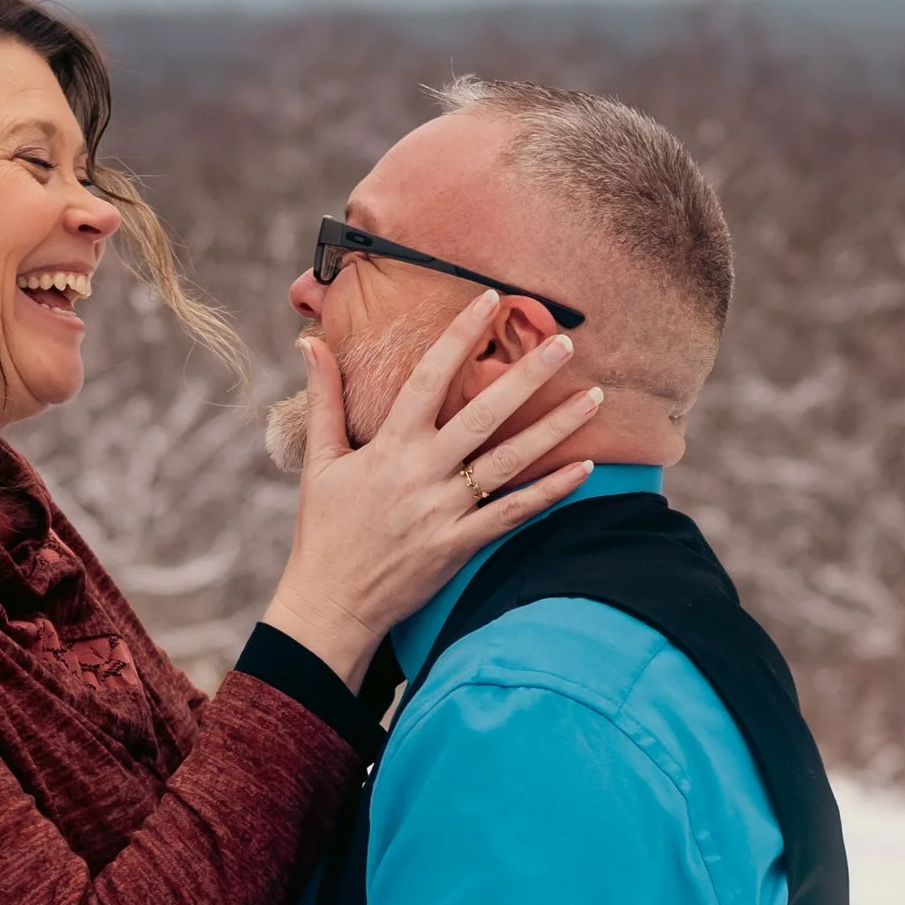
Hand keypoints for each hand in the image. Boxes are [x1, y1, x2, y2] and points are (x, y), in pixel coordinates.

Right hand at [264, 293, 602, 685]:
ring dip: (554, 428)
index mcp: (388, 446)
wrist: (331, 603)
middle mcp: (421, 472)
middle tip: (565, 343)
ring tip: (594, 398)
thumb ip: (323, 399)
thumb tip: (310, 343)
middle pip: (483, 414)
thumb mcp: (319, 461)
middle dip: (527, 376)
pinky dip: (549, 492)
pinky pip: (513, 513)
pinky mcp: (460, 545)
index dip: (458, 336)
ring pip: (509, 461)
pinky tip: (584, 469)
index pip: (428, 377)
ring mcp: (444, 510)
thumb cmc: (324, 530)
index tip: (490, 301)